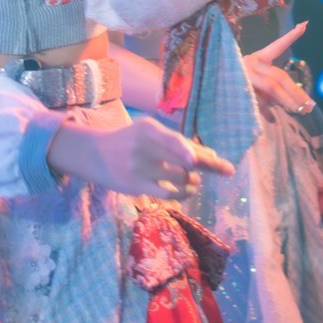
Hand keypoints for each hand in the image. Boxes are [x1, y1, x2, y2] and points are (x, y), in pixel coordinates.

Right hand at [48, 114, 233, 199]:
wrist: (95, 154)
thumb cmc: (130, 141)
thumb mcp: (149, 133)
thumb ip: (177, 142)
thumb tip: (211, 156)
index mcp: (147, 128)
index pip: (170, 139)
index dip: (186, 150)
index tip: (204, 159)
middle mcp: (142, 147)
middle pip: (182, 159)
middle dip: (209, 165)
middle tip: (227, 170)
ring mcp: (138, 169)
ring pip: (180, 178)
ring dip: (194, 181)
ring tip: (193, 180)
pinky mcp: (136, 186)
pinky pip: (168, 193)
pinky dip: (183, 193)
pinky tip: (187, 191)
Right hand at [243, 23, 315, 114]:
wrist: (213, 86)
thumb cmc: (239, 86)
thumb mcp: (259, 86)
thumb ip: (274, 94)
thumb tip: (294, 107)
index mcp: (258, 58)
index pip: (277, 46)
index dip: (291, 37)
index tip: (305, 25)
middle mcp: (251, 62)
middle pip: (280, 75)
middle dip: (297, 91)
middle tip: (310, 105)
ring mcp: (245, 74)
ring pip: (272, 87)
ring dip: (287, 100)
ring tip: (299, 110)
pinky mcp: (239, 86)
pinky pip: (258, 100)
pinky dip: (267, 112)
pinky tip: (273, 120)